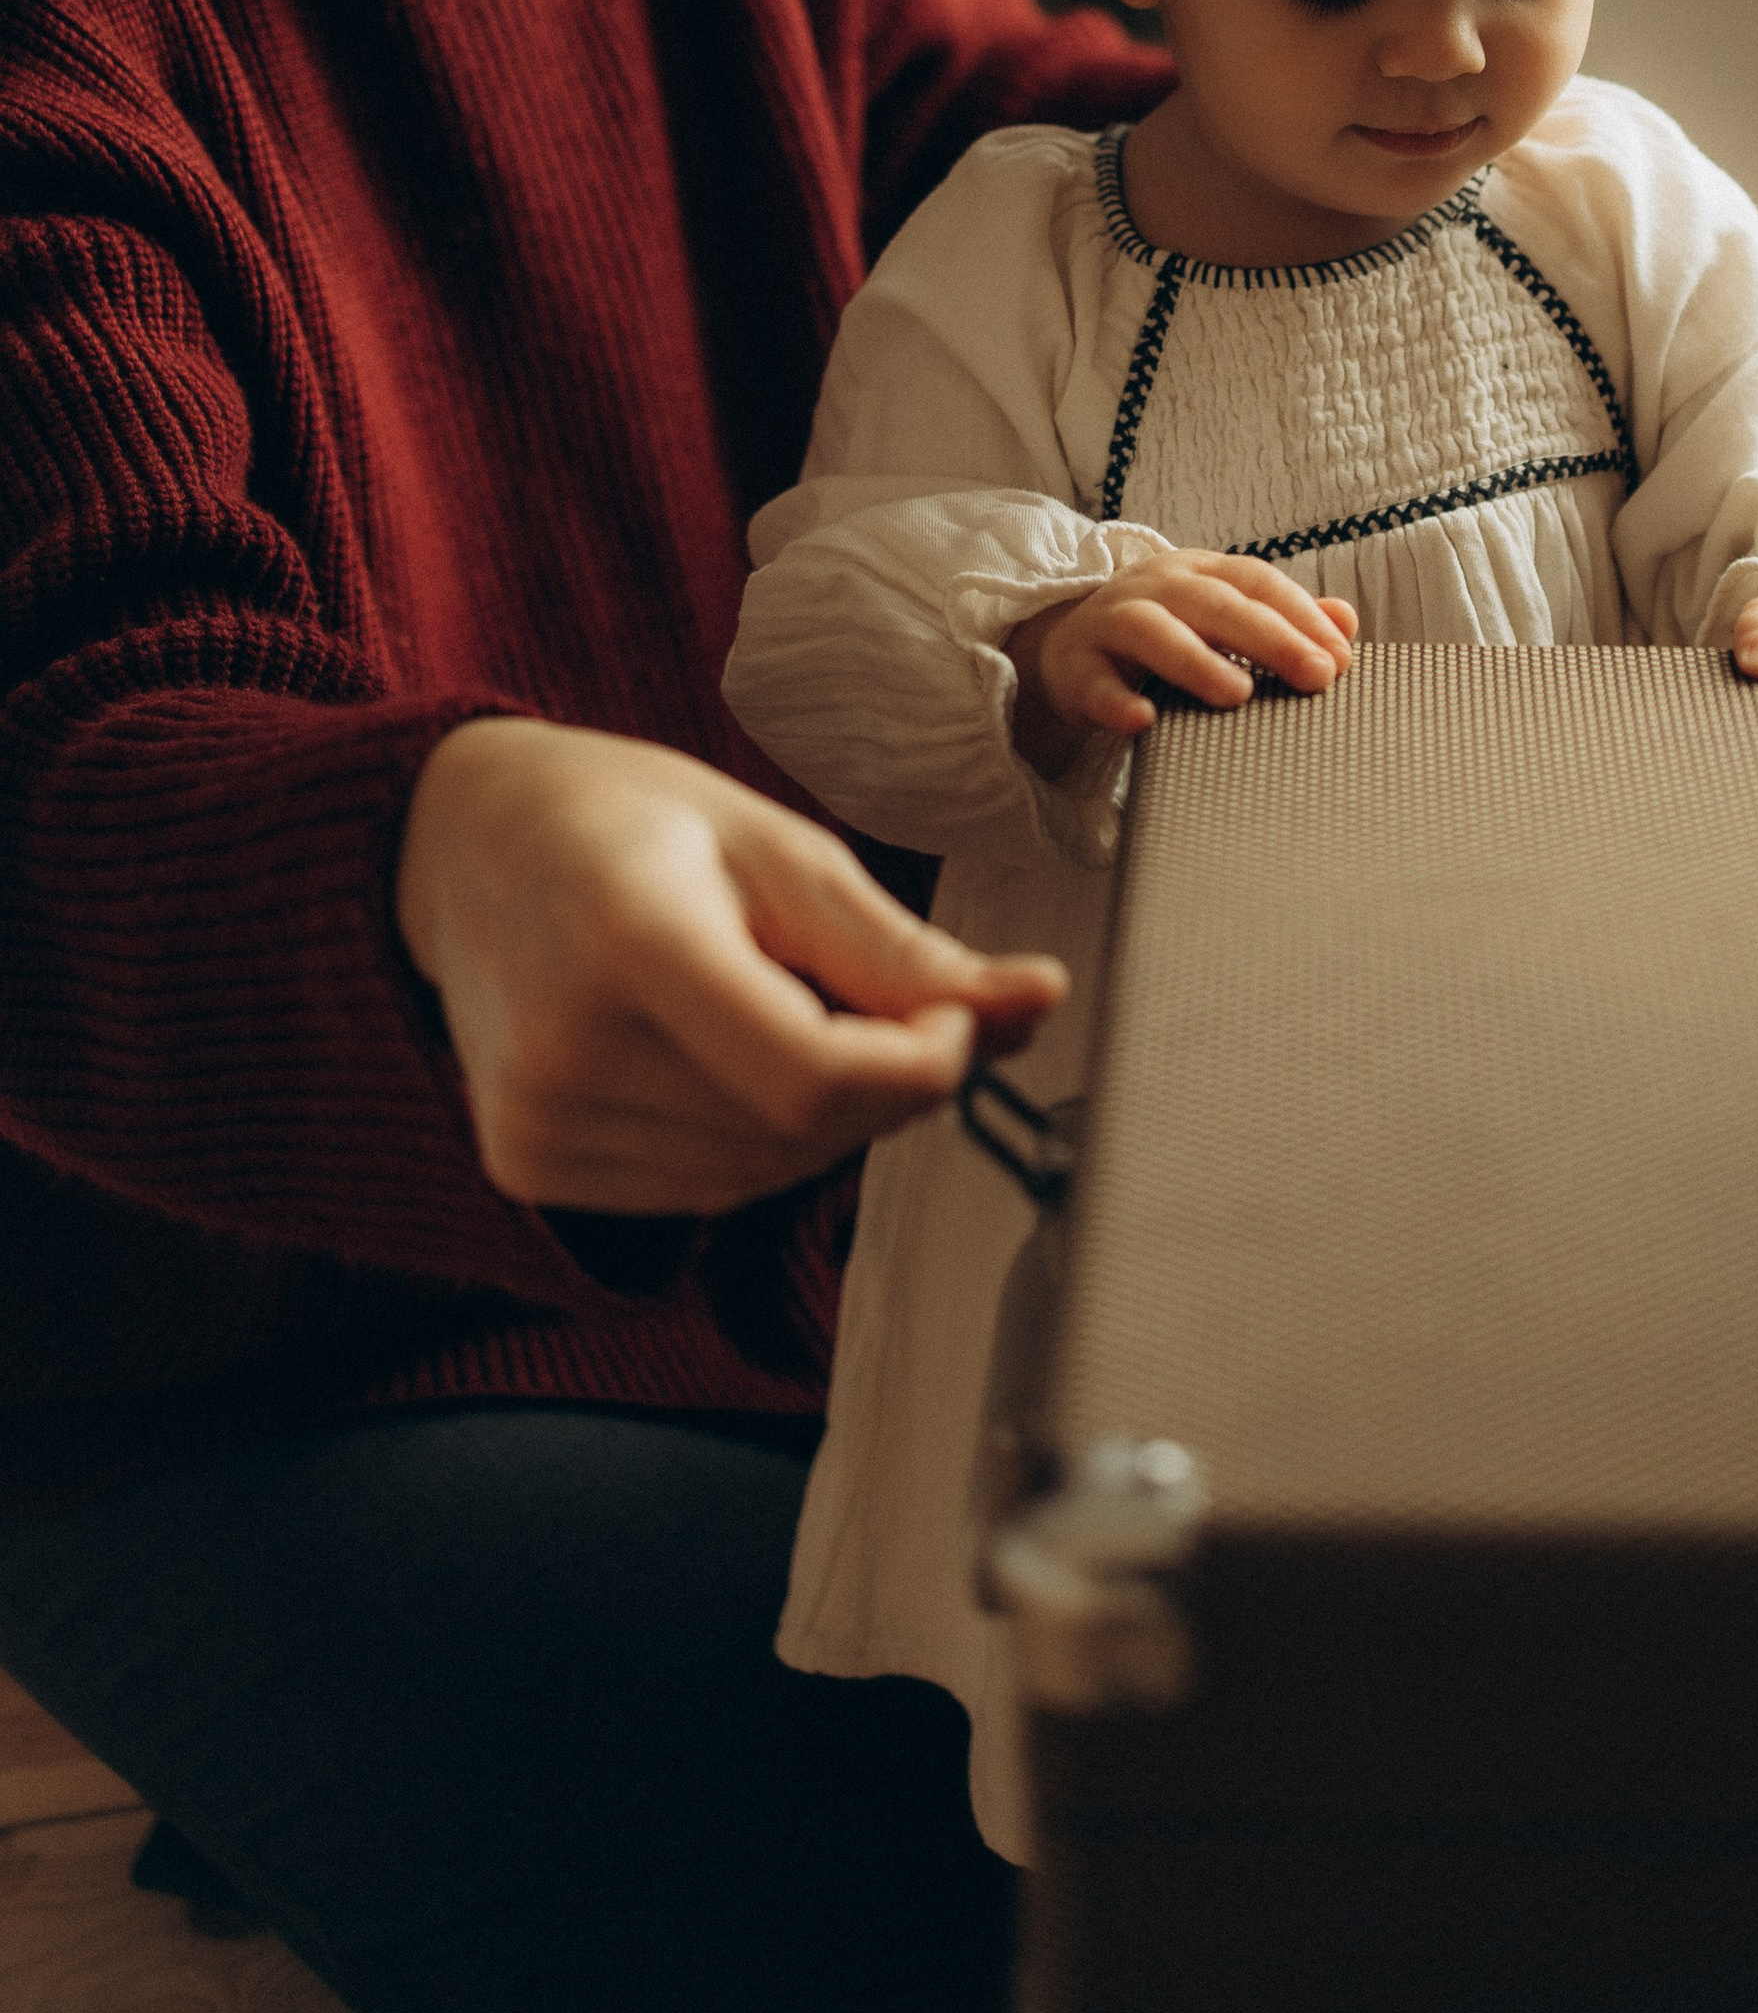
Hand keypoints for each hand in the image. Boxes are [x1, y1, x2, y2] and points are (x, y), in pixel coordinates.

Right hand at [395, 718, 1066, 1212]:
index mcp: (630, 939)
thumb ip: (903, 951)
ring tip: (793, 1010)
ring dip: (825, 1117)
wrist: (466, 842)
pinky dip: (755, 1140)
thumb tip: (1037, 1003)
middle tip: (891, 1005)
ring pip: (761, 1175)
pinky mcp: (524, 1164)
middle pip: (799, 1132)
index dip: (920, 1065)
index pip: (814, 1077)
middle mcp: (566, 1047)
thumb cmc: (630, 822)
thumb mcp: (780, 850)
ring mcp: (534, 1120)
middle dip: (886, 1084)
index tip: (955, 1015)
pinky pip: (701, 1190)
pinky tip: (729, 1057)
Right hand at [1010, 551, 1356, 770]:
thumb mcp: (1221, 619)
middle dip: (1270, 637)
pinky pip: (1095, 684)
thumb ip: (1283, 621)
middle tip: (1316, 676)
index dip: (1300, 614)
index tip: (1340, 658)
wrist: (1069, 651)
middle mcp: (1155, 587)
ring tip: (1238, 693)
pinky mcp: (1075, 668)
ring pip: (1152, 631)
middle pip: (1214, 602)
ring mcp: (1110, 623)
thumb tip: (1347, 621)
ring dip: (1196, 660)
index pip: (1255, 581)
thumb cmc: (1164, 635)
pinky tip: (1143, 720)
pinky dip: (1117, 701)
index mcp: (1198, 572)